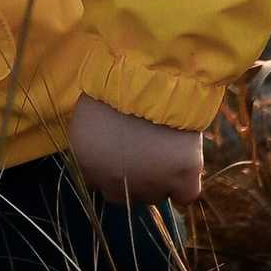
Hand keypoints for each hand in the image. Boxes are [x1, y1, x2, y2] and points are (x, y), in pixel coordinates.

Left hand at [68, 92, 204, 205]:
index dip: (109, 167)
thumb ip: (94, 141)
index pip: (96, 183)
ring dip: (158, 178)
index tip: (119, 151)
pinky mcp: (182, 179)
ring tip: (162, 146)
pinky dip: (184, 185)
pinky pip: (184, 196)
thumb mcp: (90, 111)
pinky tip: (181, 164)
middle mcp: (114, 181)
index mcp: (86, 161)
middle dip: (132, 177)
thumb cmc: (117, 82)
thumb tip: (106, 152)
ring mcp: (149, 183)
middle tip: (142, 150)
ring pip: (154, 195)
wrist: (151, 74)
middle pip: (123, 195)